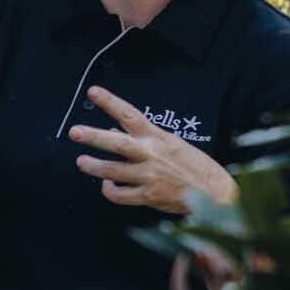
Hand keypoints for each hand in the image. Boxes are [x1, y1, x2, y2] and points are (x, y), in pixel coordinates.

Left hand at [69, 87, 238, 213]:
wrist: (214, 193)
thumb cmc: (195, 166)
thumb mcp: (172, 143)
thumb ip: (144, 138)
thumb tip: (115, 129)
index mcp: (157, 138)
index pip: (130, 114)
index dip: (110, 102)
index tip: (93, 92)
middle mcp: (150, 155)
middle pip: (116, 143)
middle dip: (93, 136)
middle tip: (74, 132)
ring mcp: (148, 176)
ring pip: (112, 170)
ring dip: (93, 166)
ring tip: (82, 162)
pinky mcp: (148, 197)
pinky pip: (120, 195)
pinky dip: (109, 190)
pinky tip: (107, 186)